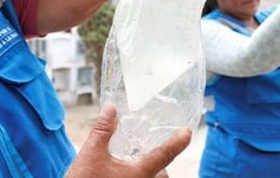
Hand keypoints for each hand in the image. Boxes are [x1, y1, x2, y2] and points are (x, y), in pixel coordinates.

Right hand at [65, 105, 190, 177]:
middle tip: (154, 152)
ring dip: (152, 175)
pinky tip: (125, 175)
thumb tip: (112, 108)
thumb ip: (103, 129)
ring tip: (138, 166)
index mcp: (139, 173)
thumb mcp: (91, 153)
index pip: (165, 154)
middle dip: (162, 165)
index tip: (188, 132)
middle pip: (163, 175)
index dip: (178, 142)